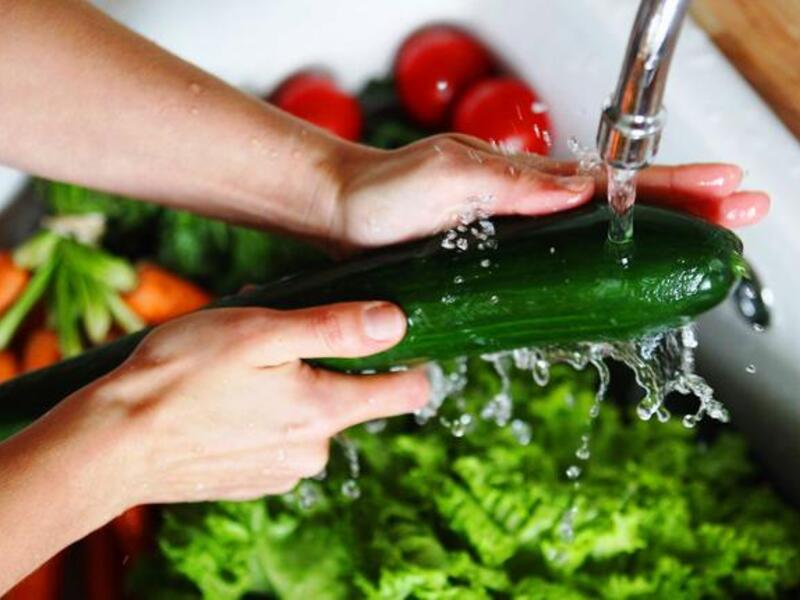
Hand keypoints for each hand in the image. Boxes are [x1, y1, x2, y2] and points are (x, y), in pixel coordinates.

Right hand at [70, 302, 426, 505]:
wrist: (111, 443)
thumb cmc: (181, 376)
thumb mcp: (261, 332)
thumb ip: (335, 327)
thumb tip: (396, 322)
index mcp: (325, 412)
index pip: (408, 392)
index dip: (409, 359)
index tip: (393, 336)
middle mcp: (313, 451)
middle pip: (349, 396)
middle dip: (321, 362)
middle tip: (273, 339)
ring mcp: (283, 471)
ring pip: (309, 413)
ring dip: (287, 384)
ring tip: (237, 366)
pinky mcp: (255, 480)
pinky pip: (279, 436)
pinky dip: (263, 411)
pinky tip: (224, 396)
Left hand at [332, 133, 768, 249]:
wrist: (345, 217)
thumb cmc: (384, 191)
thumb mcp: (448, 176)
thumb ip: (511, 183)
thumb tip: (579, 190)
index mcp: (528, 182)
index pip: (618, 183)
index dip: (673, 187)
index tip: (726, 188)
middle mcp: (532, 208)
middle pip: (626, 208)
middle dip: (687, 208)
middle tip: (741, 214)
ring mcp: (520, 237)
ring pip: (603, 238)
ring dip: (656, 239)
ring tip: (704, 243)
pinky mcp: (502, 265)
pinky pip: (565, 267)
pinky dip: (605, 269)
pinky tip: (628, 280)